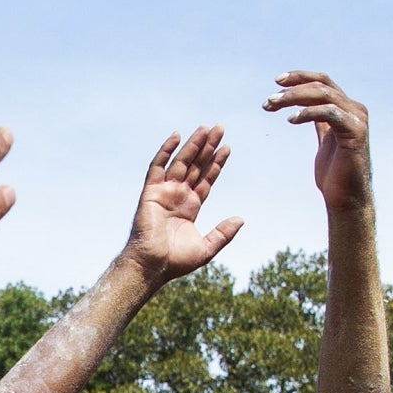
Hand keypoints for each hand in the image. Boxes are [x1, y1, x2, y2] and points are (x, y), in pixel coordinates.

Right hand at [123, 125, 242, 283]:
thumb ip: (223, 233)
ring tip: (206, 128)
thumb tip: (241, 219)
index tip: (227, 147)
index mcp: (190, 207)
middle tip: (220, 128)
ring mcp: (164, 192)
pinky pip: (157, 167)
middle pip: (196, 166)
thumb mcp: (207, 248)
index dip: (216, 163)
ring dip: (193, 144)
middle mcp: (178, 196)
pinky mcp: (151, 192)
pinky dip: (166, 150)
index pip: (206, 179)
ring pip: (181, 162)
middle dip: (208, 147)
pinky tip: (177, 135)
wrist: (152, 265)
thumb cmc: (175, 261)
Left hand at [265, 71, 370, 210]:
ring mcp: (357, 119)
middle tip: (269, 99)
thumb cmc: (334, 173)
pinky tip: (291, 119)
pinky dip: (309, 113)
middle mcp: (354, 109)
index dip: (300, 77)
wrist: (347, 197)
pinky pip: (330, 114)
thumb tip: (304, 108)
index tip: (277, 81)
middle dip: (292, 88)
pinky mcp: (356, 132)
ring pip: (324, 95)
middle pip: (321, 85)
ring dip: (295, 97)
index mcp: (345, 108)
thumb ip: (319, 122)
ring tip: (273, 105)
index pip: (322, 82)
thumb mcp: (324, 140)